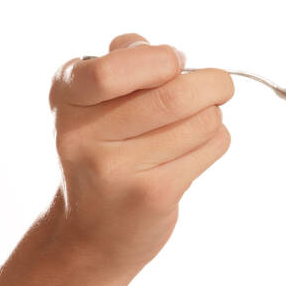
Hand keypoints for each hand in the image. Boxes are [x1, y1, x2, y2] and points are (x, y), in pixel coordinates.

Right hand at [46, 33, 233, 272]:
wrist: (89, 232)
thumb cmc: (103, 150)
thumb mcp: (91, 100)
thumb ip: (123, 60)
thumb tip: (172, 54)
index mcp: (67, 95)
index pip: (113, 69)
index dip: (159, 60)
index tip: (175, 63)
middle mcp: (82, 134)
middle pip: (175, 95)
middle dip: (212, 85)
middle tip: (218, 87)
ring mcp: (116, 170)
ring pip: (201, 121)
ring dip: (213, 115)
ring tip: (195, 124)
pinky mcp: (151, 195)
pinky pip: (209, 148)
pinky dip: (215, 141)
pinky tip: (193, 150)